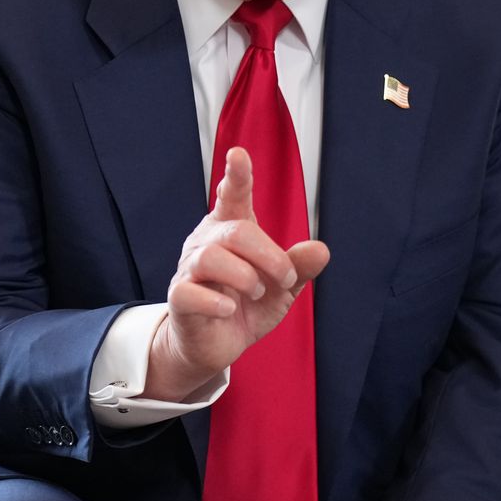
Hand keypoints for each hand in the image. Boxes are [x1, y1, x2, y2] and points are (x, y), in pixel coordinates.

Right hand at [143, 147, 329, 400]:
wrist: (215, 345)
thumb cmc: (244, 305)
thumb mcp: (281, 288)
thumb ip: (298, 267)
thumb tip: (321, 249)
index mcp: (230, 231)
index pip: (232, 196)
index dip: (237, 175)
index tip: (238, 154)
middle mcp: (206, 243)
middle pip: (235, 231)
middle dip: (269, 255)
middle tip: (286, 278)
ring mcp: (189, 269)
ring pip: (211, 257)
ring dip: (246, 277)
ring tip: (258, 292)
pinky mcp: (179, 298)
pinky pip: (190, 291)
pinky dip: (216, 301)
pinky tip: (230, 309)